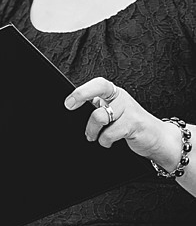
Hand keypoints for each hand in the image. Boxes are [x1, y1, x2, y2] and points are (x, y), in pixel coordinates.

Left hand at [66, 77, 181, 168]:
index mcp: (115, 94)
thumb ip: (99, 109)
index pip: (99, 84)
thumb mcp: (114, 114)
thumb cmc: (131, 126)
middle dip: (81, 95)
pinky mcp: (134, 124)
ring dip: (92, 130)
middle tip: (69, 106)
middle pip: (99, 89)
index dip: (82, 90)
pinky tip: (109, 142)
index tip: (68, 102)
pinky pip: (109, 133)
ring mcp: (129, 110)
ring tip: (94, 136)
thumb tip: (74, 111)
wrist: (157, 138)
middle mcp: (122, 98)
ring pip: (99, 116)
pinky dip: (104, 141)